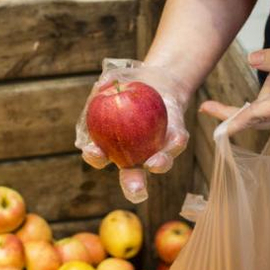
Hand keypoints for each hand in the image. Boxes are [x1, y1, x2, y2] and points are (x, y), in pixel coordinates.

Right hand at [75, 59, 189, 203]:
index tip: (94, 150)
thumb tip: (103, 86)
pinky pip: (176, 143)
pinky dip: (176, 143)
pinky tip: (176, 138)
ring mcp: (155, 150)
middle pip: (132, 175)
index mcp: (110, 146)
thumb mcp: (114, 78)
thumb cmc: (127, 84)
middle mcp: (133, 155)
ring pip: (158, 164)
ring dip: (158, 166)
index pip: (98, 157)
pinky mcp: (175, 139)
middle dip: (134, 186)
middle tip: (136, 190)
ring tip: (155, 164)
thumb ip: (106, 82)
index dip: (94, 156)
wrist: (157, 81)